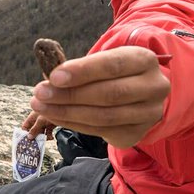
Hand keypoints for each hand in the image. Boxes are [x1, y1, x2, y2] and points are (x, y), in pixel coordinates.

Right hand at [22, 111, 54, 139]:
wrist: (61, 109)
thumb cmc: (50, 111)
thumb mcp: (40, 120)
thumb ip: (34, 129)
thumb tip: (29, 137)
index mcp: (32, 117)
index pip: (25, 126)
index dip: (25, 133)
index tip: (27, 140)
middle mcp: (37, 121)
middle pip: (33, 131)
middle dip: (35, 136)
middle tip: (37, 142)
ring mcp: (44, 123)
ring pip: (41, 133)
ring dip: (43, 137)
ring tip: (46, 139)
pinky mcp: (50, 126)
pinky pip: (48, 133)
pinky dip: (49, 136)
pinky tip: (51, 137)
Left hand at [28, 46, 168, 148]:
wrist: (138, 94)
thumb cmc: (113, 73)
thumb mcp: (103, 61)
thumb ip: (80, 68)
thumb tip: (49, 79)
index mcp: (145, 60)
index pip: (112, 65)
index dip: (82, 71)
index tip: (53, 76)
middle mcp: (154, 87)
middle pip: (108, 94)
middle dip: (69, 95)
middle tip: (39, 94)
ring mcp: (149, 114)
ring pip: (104, 116)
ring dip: (67, 113)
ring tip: (41, 106)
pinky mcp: (137, 134)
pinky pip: (100, 131)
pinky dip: (74, 124)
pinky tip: (55, 117)